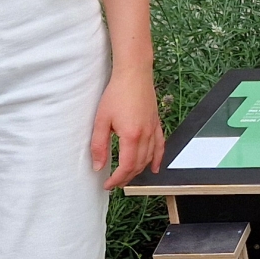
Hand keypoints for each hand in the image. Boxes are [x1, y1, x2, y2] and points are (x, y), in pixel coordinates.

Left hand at [90, 67, 164, 190]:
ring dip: (139, 171)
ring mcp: (153, 130)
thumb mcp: (101, 120)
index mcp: (131, 136)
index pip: (126, 167)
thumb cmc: (117, 93)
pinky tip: (155, 167)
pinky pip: (160, 146)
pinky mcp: (156, 123)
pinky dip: (158, 159)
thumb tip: (98, 165)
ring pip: (149, 158)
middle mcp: (145, 135)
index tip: (108, 184)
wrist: (134, 73)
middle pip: (138, 165)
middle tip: (115, 183)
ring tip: (128, 177)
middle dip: (126, 178)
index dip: (117, 179)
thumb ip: (99, 145)